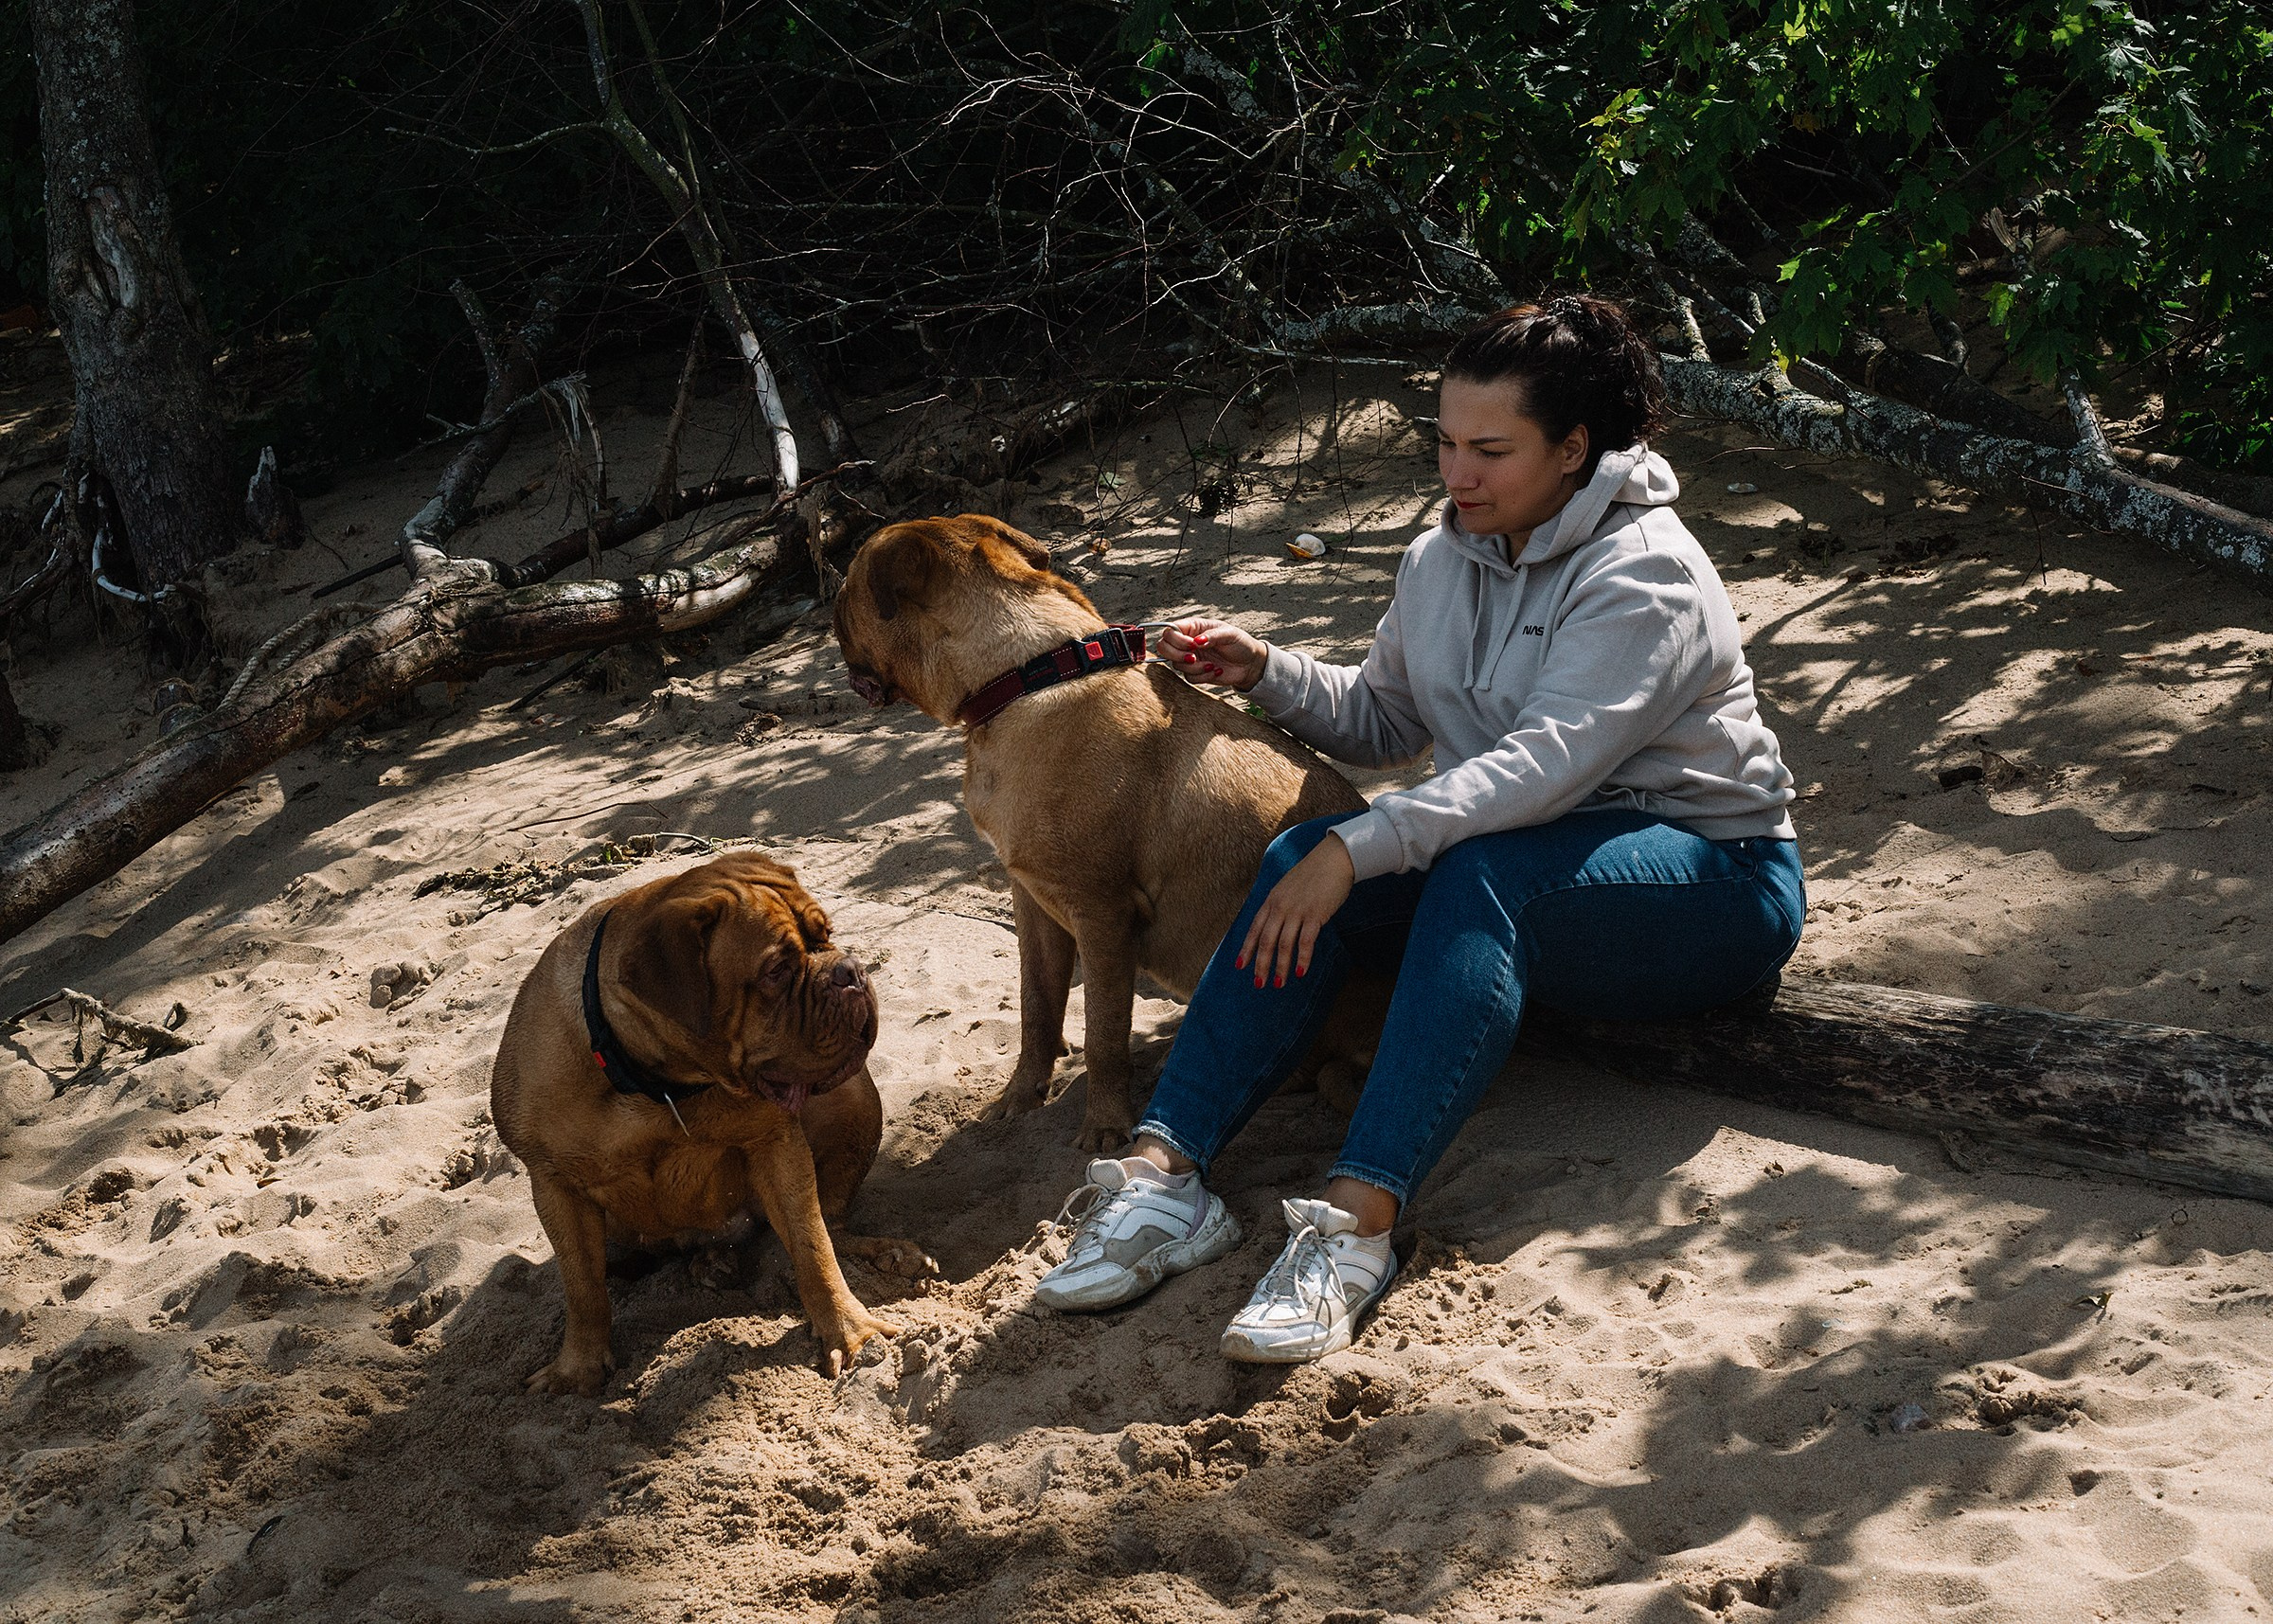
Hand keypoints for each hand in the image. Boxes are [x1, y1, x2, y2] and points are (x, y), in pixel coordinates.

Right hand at [1157, 618, 1268, 691]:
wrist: (1249, 664)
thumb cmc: (1240, 643)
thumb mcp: (1229, 634)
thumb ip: (1212, 636)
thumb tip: (1196, 641)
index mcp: (1193, 627)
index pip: (1170, 631)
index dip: (1176, 639)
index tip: (1192, 645)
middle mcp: (1188, 642)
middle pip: (1164, 648)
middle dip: (1177, 655)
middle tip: (1194, 657)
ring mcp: (1190, 658)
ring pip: (1176, 665)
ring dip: (1195, 668)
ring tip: (1213, 664)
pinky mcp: (1196, 672)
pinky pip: (1188, 678)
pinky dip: (1203, 676)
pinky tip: (1216, 670)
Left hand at [1237, 834, 1354, 988]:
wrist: (1333, 858)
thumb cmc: (1313, 873)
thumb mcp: (1288, 887)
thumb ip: (1280, 904)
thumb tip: (1276, 924)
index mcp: (1272, 900)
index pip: (1255, 928)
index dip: (1247, 949)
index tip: (1239, 966)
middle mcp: (1281, 906)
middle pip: (1266, 940)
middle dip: (1261, 964)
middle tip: (1259, 984)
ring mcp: (1298, 910)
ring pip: (1284, 944)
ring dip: (1281, 966)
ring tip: (1279, 983)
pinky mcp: (1316, 914)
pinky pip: (1306, 941)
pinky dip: (1303, 958)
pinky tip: (1301, 972)